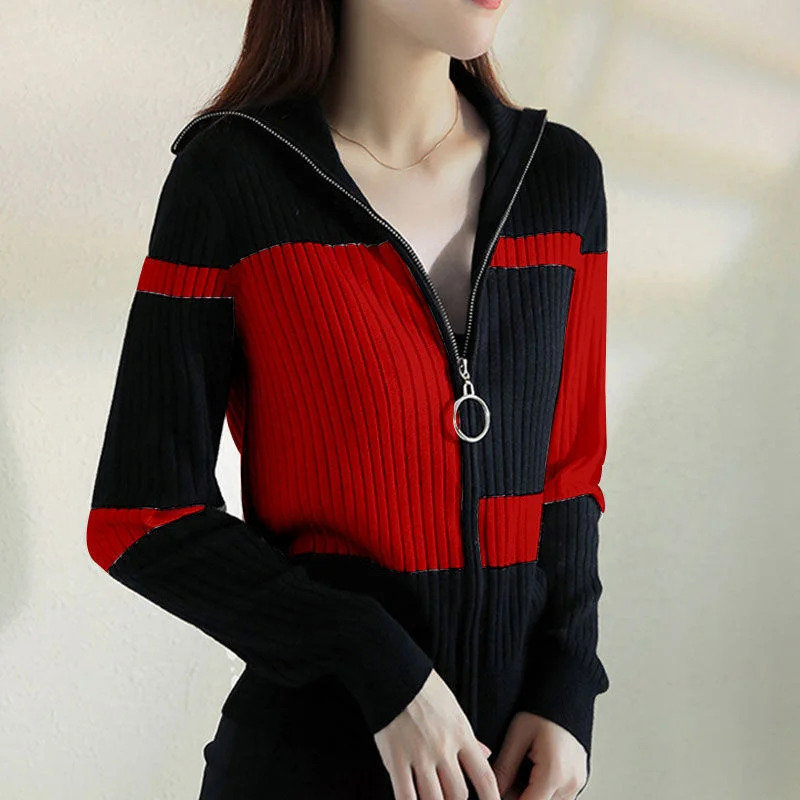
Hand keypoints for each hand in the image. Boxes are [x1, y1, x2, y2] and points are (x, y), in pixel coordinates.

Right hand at [373, 668, 500, 799]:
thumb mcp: (454, 709)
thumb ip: (470, 736)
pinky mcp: (396, 760)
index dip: (492, 799)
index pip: (485, 777)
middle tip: (451, 798)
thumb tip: (486, 755)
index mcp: (461, 734)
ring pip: (434, 799)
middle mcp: (443, 748)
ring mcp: (419, 755)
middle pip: (458, 794)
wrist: (395, 676)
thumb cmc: (425, 690)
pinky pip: (405, 796)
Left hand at [490, 712, 586, 799]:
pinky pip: (559, 796)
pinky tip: (531, 774)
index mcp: (554, 773)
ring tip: (519, 773)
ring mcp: (578, 782)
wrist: (565, 692)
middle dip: (520, 797)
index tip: (496, 795)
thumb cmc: (542, 708)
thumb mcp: (517, 735)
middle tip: (505, 781)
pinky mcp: (579, 778)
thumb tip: (492, 791)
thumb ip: (504, 769)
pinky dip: (544, 790)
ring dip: (533, 795)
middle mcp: (571, 782)